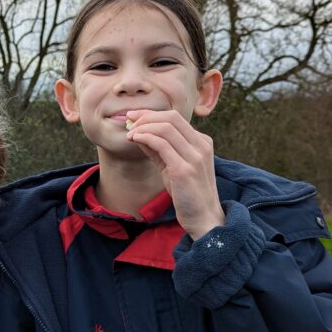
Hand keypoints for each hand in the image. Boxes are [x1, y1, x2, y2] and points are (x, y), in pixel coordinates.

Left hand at [125, 110, 224, 238]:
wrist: (203, 218)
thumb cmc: (187, 193)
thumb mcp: (171, 166)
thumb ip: (158, 150)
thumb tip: (139, 133)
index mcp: (202, 142)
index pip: (175, 117)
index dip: (152, 113)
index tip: (134, 116)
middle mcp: (201, 146)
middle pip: (171, 118)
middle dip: (146, 116)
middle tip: (129, 122)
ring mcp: (195, 157)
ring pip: (166, 128)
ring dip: (143, 127)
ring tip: (130, 134)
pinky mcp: (184, 170)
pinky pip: (162, 144)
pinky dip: (146, 138)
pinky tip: (135, 140)